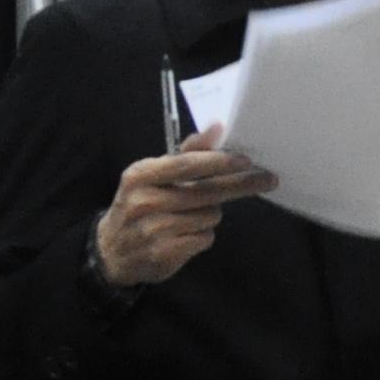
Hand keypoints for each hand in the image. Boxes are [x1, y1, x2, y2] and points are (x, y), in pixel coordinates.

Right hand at [93, 127, 277, 288]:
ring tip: (189, 216)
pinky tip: (184, 235)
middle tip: (267, 179)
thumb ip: (186, 153)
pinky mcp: (164, 253)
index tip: (246, 160)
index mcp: (141, 175)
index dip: (219, 162)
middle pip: (206, 192)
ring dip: (209, 215)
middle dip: (240, 185)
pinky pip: (204, 238)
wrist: (112, 252)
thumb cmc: (141, 204)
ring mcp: (153, 229)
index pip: (187, 164)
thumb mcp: (153, 175)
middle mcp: (145, 201)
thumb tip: (217, 126)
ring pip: (210, 216)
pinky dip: (202, 236)